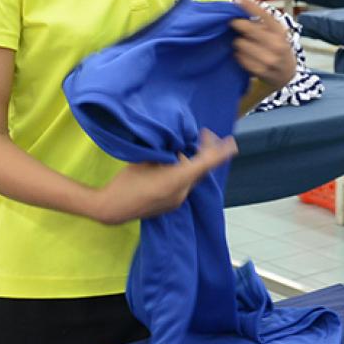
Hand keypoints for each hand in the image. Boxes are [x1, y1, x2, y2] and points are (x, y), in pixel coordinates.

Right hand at [88, 129, 237, 224]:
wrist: (112, 208)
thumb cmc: (126, 181)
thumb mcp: (147, 160)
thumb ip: (167, 154)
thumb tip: (180, 149)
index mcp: (177, 180)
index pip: (205, 163)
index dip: (220, 152)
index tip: (231, 142)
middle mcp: (182, 192)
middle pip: (200, 169)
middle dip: (205, 152)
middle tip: (204, 135)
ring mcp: (177, 201)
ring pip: (192, 177)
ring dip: (193, 162)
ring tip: (185, 147)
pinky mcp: (172, 205)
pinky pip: (185, 184)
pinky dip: (185, 172)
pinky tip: (176, 163)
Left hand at [229, 0, 295, 89]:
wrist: (288, 73)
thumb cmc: (278, 48)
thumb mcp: (276, 32)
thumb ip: (261, 20)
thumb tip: (241, 0)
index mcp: (280, 31)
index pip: (264, 14)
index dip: (249, 5)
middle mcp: (277, 44)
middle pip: (248, 28)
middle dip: (237, 24)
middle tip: (233, 23)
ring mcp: (269, 58)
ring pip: (240, 43)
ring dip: (238, 42)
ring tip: (243, 44)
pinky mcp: (260, 70)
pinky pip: (239, 57)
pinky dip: (239, 55)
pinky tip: (244, 55)